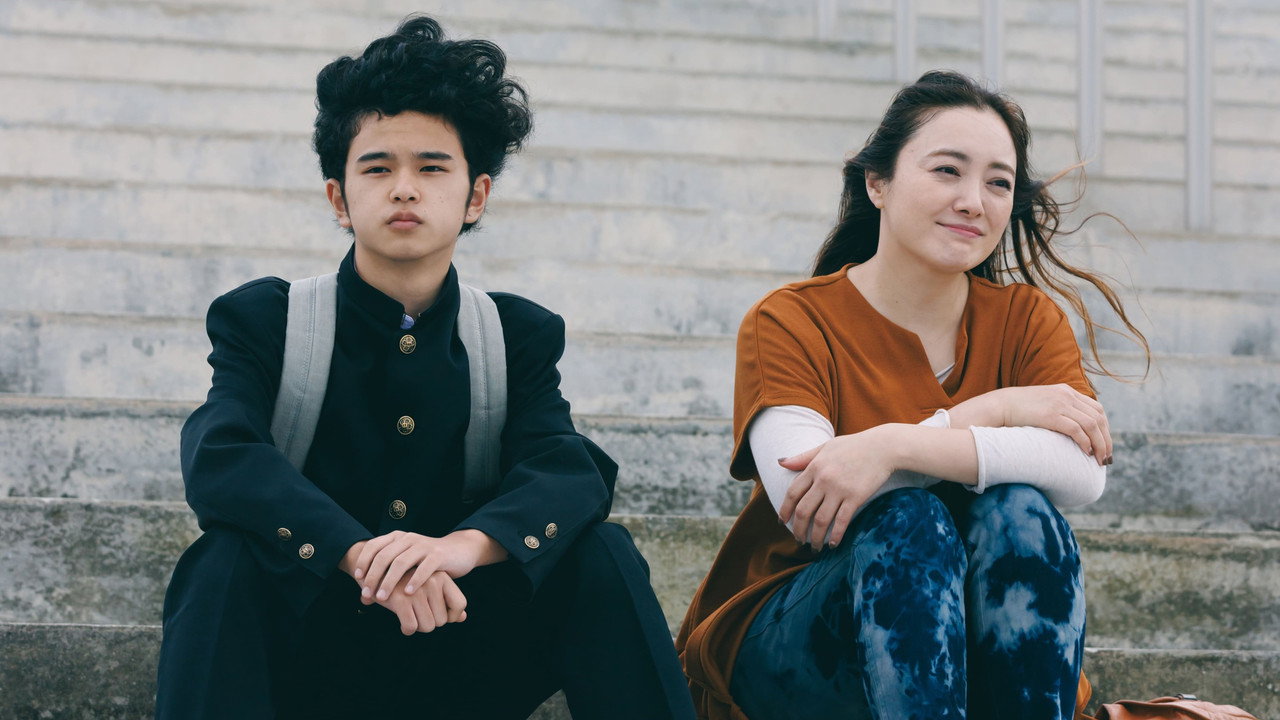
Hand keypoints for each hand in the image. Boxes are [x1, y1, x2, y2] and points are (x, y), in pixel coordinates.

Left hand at [342, 530, 493, 604]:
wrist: (458, 551)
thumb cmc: (426, 562)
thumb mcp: (405, 564)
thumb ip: (386, 577)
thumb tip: (364, 599)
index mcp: (398, 537)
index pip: (374, 546)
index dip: (364, 561)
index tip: (357, 579)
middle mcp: (409, 538)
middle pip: (385, 556)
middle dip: (373, 576)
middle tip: (367, 594)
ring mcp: (424, 546)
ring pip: (401, 562)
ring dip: (389, 581)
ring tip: (382, 598)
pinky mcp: (438, 555)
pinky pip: (424, 568)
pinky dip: (414, 581)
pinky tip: (408, 593)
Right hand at [377, 571, 467, 634]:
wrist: (376, 572)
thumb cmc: (406, 584)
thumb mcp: (429, 588)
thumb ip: (447, 602)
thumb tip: (462, 618)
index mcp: (442, 577)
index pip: (460, 604)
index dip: (453, 616)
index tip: (440, 616)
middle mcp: (432, 581)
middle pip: (442, 620)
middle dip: (430, 623)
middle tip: (418, 615)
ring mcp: (416, 590)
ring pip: (427, 626)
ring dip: (418, 627)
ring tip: (411, 617)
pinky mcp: (400, 599)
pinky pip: (411, 626)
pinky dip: (407, 630)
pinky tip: (402, 624)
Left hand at [777, 426, 895, 548]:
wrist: (882, 447)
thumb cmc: (854, 446)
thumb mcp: (825, 447)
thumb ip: (803, 457)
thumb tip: (780, 462)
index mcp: (814, 467)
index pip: (792, 493)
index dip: (784, 510)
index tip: (782, 522)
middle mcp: (824, 480)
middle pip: (803, 510)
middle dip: (798, 529)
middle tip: (799, 540)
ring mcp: (839, 489)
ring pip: (820, 520)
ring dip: (815, 537)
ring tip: (814, 547)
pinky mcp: (856, 497)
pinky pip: (842, 521)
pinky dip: (836, 535)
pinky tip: (833, 544)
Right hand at [951, 384, 1111, 464]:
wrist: (999, 406)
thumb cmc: (1018, 410)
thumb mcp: (1043, 404)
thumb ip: (1058, 410)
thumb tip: (1069, 430)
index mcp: (1066, 391)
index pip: (1097, 409)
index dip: (1105, 429)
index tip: (1104, 445)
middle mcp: (1067, 395)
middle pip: (1098, 418)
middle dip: (1106, 439)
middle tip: (1105, 458)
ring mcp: (1060, 404)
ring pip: (1091, 425)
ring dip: (1099, 444)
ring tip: (1098, 459)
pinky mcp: (1051, 415)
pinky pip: (1077, 430)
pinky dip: (1085, 442)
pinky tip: (1085, 452)